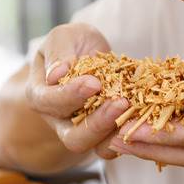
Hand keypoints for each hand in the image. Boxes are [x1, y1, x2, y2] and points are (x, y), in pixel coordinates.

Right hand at [25, 24, 130, 159]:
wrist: (90, 54)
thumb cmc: (73, 44)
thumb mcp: (64, 37)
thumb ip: (59, 52)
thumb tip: (56, 74)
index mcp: (39, 95)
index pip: (49, 102)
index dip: (71, 95)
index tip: (93, 83)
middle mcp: (58, 120)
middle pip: (73, 137)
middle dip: (97, 123)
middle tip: (120, 103)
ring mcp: (82, 131)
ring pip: (96, 147)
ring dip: (116, 133)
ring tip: (134, 112)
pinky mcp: (104, 135)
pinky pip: (115, 145)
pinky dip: (129, 136)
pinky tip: (143, 121)